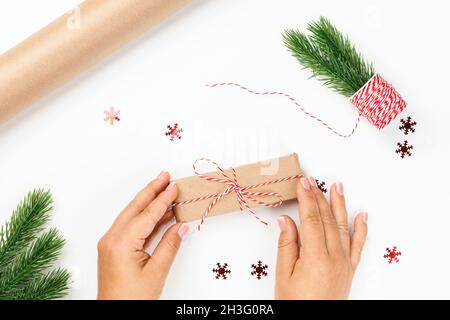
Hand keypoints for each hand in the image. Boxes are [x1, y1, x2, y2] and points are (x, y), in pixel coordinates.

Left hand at [97, 171, 187, 299]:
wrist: (114, 315)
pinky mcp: (114, 248)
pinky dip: (146, 218)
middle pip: (135, 208)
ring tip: (164, 190)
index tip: (174, 187)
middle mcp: (112, 239)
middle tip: (165, 176)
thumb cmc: (131, 300)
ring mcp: (111, 243)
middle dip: (151, 190)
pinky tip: (159, 214)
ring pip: (132, 215)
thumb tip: (180, 227)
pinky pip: (131, 226)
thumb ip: (169, 246)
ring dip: (149, 203)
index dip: (162, 199)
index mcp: (121, 243)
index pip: (147, 215)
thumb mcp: (156, 272)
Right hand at [275, 177, 367, 299]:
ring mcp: (345, 263)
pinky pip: (358, 245)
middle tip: (312, 180)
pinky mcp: (349, 269)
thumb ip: (287, 245)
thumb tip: (286, 220)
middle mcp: (335, 258)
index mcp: (316, 258)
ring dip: (340, 205)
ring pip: (343, 227)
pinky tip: (362, 215)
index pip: (312, 219)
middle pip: (327, 219)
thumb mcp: (284, 276)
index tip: (302, 182)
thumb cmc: (296, 304)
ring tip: (338, 186)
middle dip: (318, 197)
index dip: (306, 198)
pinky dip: (361, 229)